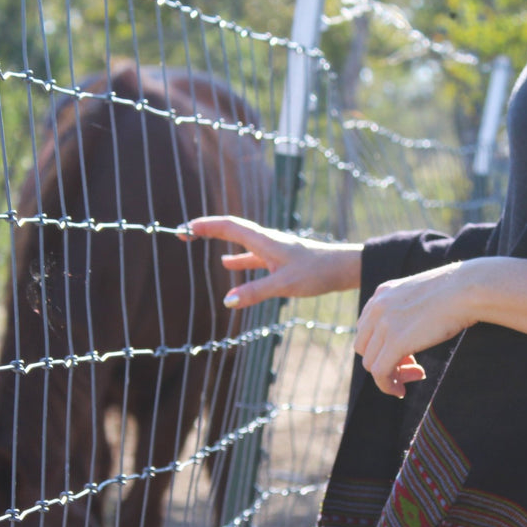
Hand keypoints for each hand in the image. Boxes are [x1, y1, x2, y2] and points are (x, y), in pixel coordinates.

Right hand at [179, 215, 361, 307]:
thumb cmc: (316, 272)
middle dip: (207, 230)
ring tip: (200, 243)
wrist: (343, 268)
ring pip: (241, 242)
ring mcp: (273, 249)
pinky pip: (252, 255)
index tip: (184, 229)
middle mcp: (266, 240)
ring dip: (220, 241)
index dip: (204, 226)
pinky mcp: (280, 259)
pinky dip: (238, 257)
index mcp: (264, 240)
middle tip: (184, 233)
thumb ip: (255, 292)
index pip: (227, 226)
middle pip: (230, 229)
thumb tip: (227, 301)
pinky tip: (229, 264)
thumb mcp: (284, 285)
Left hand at [354, 262, 473, 398]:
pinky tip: (401, 391)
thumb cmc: (458, 291)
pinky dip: (388, 386)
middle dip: (383, 361)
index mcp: (383, 293)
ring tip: (416, 375)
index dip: (382, 346)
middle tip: (411, 366)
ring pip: (370, 363)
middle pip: (364, 347)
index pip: (367, 328)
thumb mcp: (424, 295)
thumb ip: (410, 309)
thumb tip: (412, 330)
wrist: (467, 289)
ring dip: (391, 375)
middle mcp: (378, 307)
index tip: (406, 353)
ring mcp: (384, 325)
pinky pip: (380, 373)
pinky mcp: (395, 343)